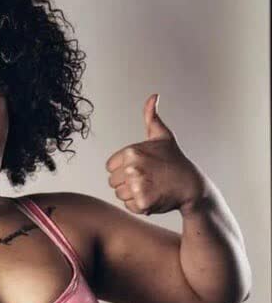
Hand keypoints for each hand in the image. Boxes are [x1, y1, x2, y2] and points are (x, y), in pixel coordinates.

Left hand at [105, 94, 207, 214]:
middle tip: (147, 179)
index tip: (141, 168)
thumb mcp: (163, 137)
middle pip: (113, 182)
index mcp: (131, 152)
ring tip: (151, 187)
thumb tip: (153, 96)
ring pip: (120, 195)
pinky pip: (129, 206)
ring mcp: (138, 186)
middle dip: (127, 183)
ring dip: (133, 195)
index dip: (123, 169)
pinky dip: (139, 206)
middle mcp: (132, 168)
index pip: (110, 167)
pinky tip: (153, 197)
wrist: (192, 186)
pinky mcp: (143, 202)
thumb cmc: (175, 161)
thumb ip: (152, 117)